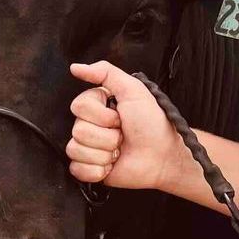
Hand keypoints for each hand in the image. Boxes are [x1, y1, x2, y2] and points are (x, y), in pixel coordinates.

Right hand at [67, 60, 179, 190]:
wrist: (163, 155)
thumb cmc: (152, 122)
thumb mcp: (133, 90)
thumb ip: (106, 72)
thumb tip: (75, 67)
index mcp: (97, 105)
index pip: (78, 106)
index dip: (102, 115)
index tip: (120, 117)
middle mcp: (90, 125)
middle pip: (78, 130)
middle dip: (106, 136)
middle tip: (123, 135)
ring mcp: (89, 148)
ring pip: (76, 150)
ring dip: (104, 153)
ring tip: (119, 150)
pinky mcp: (90, 169)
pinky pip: (76, 170)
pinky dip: (96, 170)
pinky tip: (111, 166)